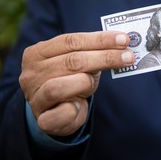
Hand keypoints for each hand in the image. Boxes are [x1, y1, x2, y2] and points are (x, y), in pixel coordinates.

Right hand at [19, 31, 134, 135]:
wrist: (56, 113)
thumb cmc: (70, 81)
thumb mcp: (81, 63)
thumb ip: (96, 52)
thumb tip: (123, 42)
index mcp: (37, 53)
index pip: (71, 41)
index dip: (100, 39)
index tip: (124, 39)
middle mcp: (31, 74)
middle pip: (71, 61)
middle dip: (104, 57)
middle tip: (129, 57)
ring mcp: (34, 97)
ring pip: (59, 86)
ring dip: (85, 82)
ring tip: (93, 83)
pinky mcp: (42, 120)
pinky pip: (62, 113)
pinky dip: (76, 109)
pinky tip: (80, 105)